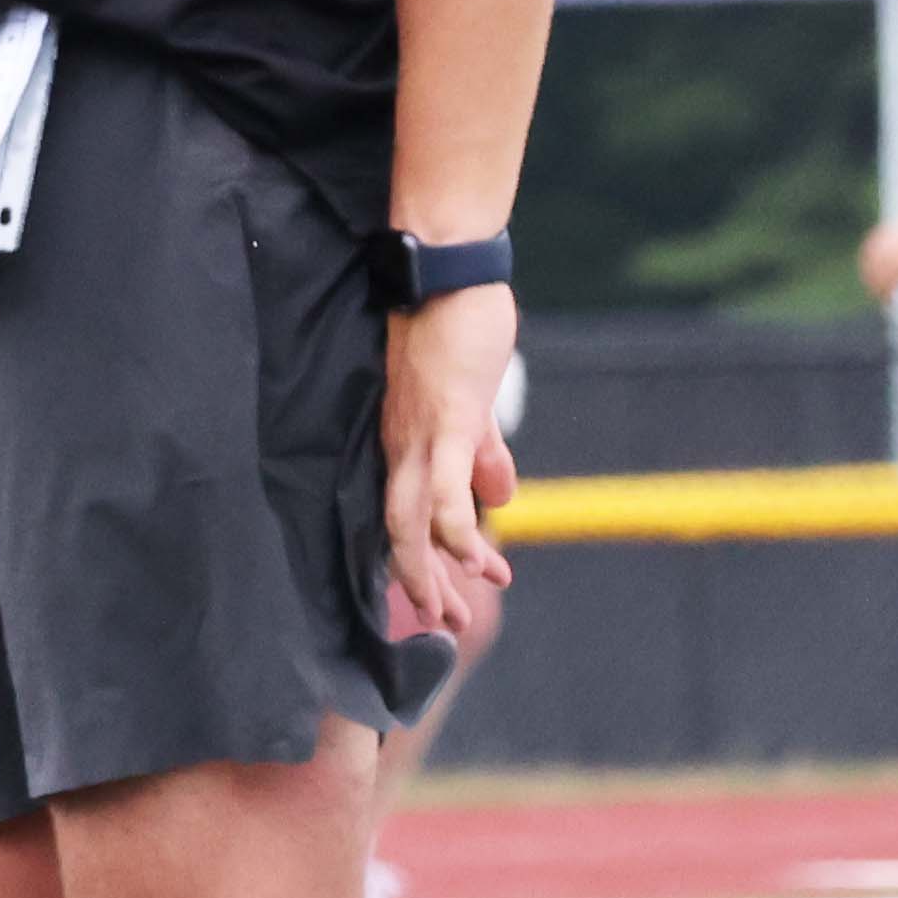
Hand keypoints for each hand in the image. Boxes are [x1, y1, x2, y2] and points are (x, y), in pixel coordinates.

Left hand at [379, 281, 524, 645]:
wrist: (446, 271)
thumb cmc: (457, 327)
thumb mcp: (472, 403)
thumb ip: (483, 453)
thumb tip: (500, 499)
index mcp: (405, 444)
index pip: (403, 519)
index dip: (422, 565)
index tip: (445, 601)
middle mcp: (401, 448)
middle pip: (397, 535)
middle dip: (420, 587)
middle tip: (445, 626)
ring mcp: (420, 436)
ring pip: (411, 524)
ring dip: (434, 572)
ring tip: (454, 611)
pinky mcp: (446, 420)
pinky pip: (443, 488)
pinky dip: (455, 529)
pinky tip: (473, 559)